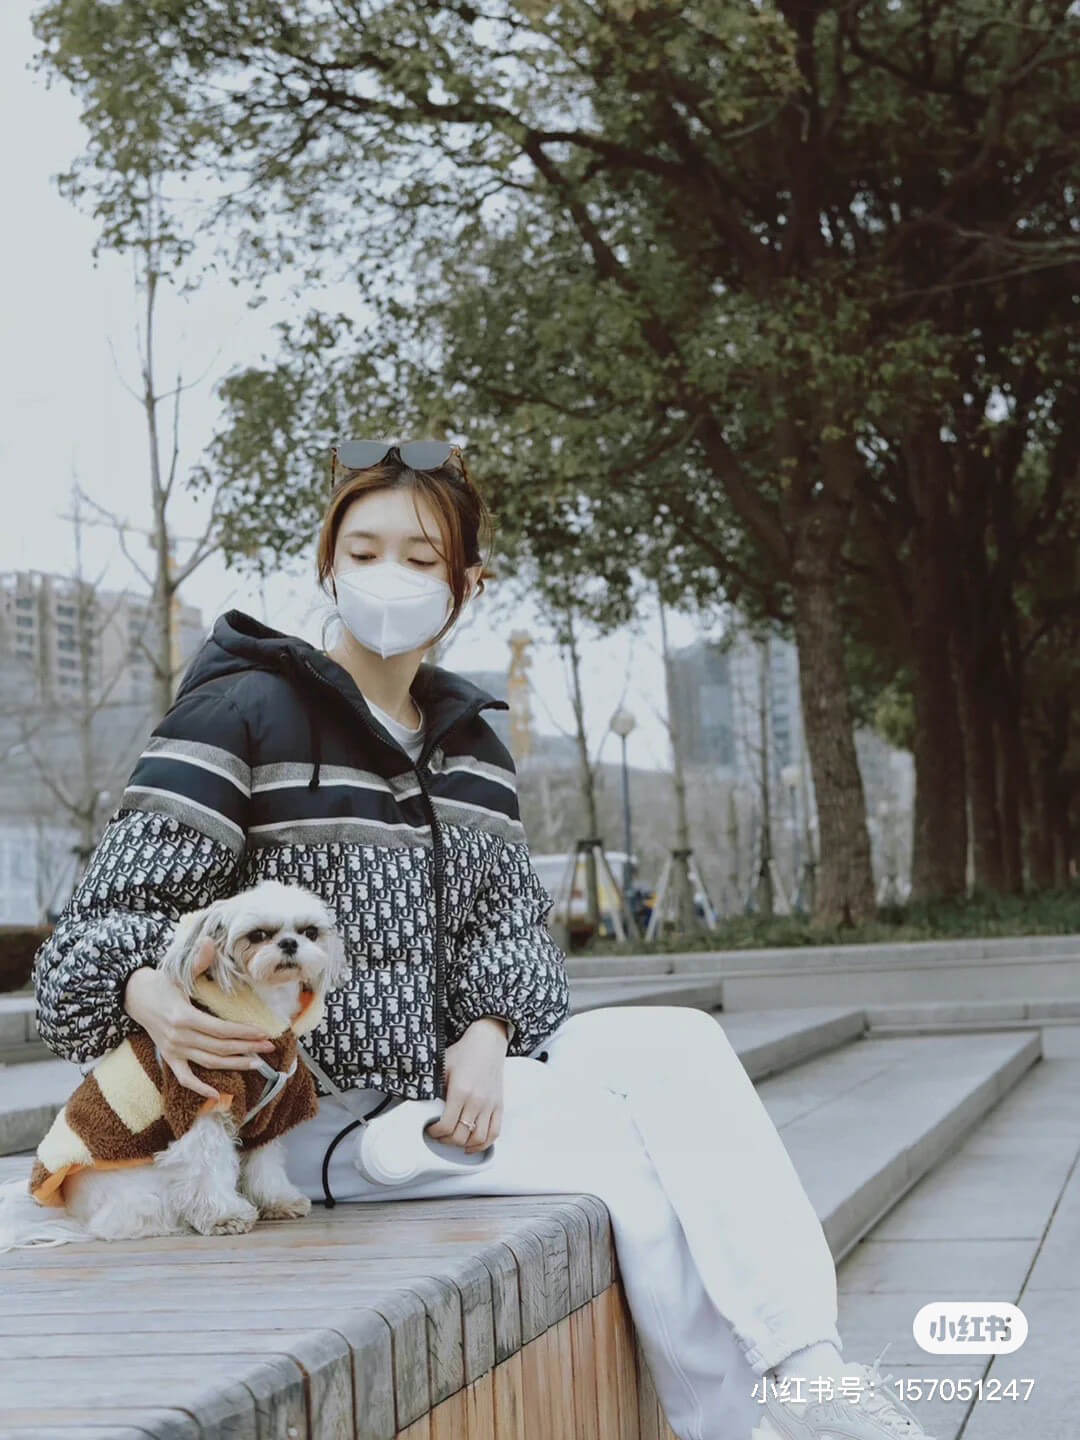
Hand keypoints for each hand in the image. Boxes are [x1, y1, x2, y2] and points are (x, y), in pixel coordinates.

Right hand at [123, 952, 274, 1099]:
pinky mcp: (169, 1056)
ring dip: (233, 1064)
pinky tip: (217, 1094)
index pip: (220, 1029)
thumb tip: (210, 942)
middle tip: (269, 1048)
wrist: (133, 996)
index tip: (263, 1033)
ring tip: (257, 1063)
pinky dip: (199, 1088)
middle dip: (246, 1047)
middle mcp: (179, 1037)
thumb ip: (197, 961)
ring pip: (208, 1062)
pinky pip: (184, 1078)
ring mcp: (173, 1050)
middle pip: (219, 1047)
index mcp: (184, 1017)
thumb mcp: (178, 971)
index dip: (243, 1032)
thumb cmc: (160, 983)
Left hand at [425, 1018, 508, 1152]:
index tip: (431, 1129)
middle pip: (461, 1136)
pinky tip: (473, 1145)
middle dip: (446, 1140)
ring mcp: (490, 1105)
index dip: (435, 1132)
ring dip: (464, 1145)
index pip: (446, 1125)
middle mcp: (477, 1100)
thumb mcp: (442, 1067)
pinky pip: (494, 1133)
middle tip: (440, 1135)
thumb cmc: (464, 1053)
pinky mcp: (499, 1106)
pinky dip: (484, 1144)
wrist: (487, 1042)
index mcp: (461, 1091)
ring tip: (455, 1141)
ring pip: (478, 1139)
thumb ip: (434, 1088)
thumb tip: (422, 1106)